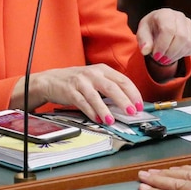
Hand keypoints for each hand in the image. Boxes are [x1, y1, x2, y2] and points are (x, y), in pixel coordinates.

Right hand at [15, 64, 142, 124]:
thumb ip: (110, 87)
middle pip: (112, 87)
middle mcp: (92, 74)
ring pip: (96, 96)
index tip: (140, 106)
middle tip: (132, 112)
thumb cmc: (76, 81)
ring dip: (105, 109)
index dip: (133, 94)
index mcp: (102, 69)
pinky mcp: (70, 91)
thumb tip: (128, 104)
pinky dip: (91, 111)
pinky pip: (82, 102)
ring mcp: (80, 82)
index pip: (123, 80)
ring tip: (112, 120)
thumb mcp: (95, 78)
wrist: (50, 80)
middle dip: (124, 101)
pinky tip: (97, 118)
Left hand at [136, 8, 190, 80]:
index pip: (168, 29)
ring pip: (189, 42)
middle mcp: (180, 16)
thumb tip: (145, 51)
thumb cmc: (150, 30)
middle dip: (170, 52)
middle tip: (161, 60)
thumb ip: (143, 41)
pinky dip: (186, 53)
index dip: (163, 45)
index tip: (156, 56)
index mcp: (165, 14)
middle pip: (181, 37)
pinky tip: (175, 54)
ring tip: (166, 59)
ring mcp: (190, 24)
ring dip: (177, 55)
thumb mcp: (142, 33)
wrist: (159, 27)